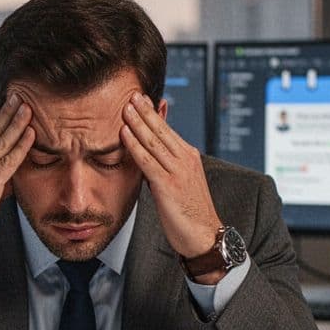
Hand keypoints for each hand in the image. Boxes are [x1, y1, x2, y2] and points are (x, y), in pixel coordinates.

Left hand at [119, 94, 225, 281]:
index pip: (167, 129)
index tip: (141, 99)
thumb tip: (147, 154)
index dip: (153, 113)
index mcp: (189, 156)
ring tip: (125, 107)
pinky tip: (125, 134)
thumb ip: (164, 165)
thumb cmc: (190, 212)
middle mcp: (185, 159)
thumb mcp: (180, 182)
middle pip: (161, 129)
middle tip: (131, 94)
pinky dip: (135, 145)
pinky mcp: (168, 184)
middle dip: (145, 110)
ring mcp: (178, 171)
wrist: (204, 236)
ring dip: (137, 122)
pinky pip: (148, 160)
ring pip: (153, 141)